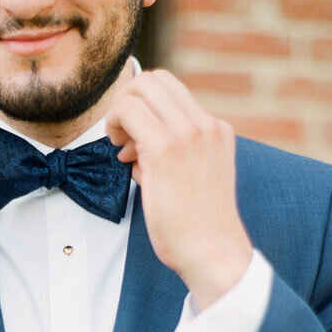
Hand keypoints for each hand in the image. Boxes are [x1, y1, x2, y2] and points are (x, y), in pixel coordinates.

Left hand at [106, 70, 252, 310]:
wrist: (212, 253)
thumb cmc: (196, 230)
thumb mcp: (192, 183)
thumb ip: (167, 158)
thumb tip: (133, 150)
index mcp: (216, 131)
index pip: (172, 91)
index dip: (144, 108)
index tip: (135, 141)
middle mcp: (206, 125)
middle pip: (155, 79)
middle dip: (128, 102)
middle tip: (121, 138)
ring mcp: (189, 133)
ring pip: (141, 87)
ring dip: (120, 112)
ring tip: (121, 148)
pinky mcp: (166, 148)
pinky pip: (128, 110)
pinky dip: (115, 125)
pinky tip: (122, 158)